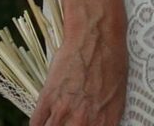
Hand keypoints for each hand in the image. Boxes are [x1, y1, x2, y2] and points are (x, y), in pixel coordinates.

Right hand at [27, 0, 124, 125]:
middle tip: (66, 122)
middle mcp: (84, 121)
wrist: (97, 36)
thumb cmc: (112, 61)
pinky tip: (42, 121)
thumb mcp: (117, 95)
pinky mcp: (48, 97)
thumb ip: (106, 118)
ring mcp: (64, 110)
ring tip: (55, 121)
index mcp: (106, 121)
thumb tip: (98, 124)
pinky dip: (37, 125)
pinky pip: (36, 123)